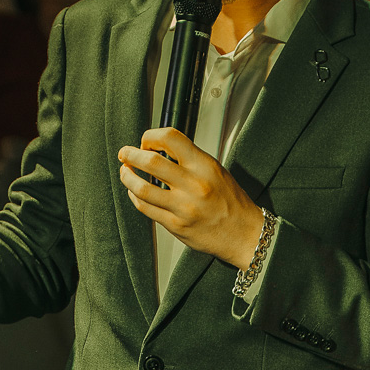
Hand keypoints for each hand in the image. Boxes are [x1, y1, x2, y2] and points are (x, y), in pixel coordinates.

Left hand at [117, 128, 263, 269]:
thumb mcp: (216, 170)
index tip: (146, 140)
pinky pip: (146, 208)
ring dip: (127, 177)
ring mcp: (183, 207)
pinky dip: (135, 197)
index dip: (151, 136)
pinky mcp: (175, 225)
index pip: (171, 138)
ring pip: (142, 187)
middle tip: (125, 153)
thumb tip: (161, 149)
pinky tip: (134, 192)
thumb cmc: (232, 202)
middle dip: (131, 154)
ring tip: (125, 172)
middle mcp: (193, 184)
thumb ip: (190, 159)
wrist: (244, 234)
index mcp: (204, 166)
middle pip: (150, 161)